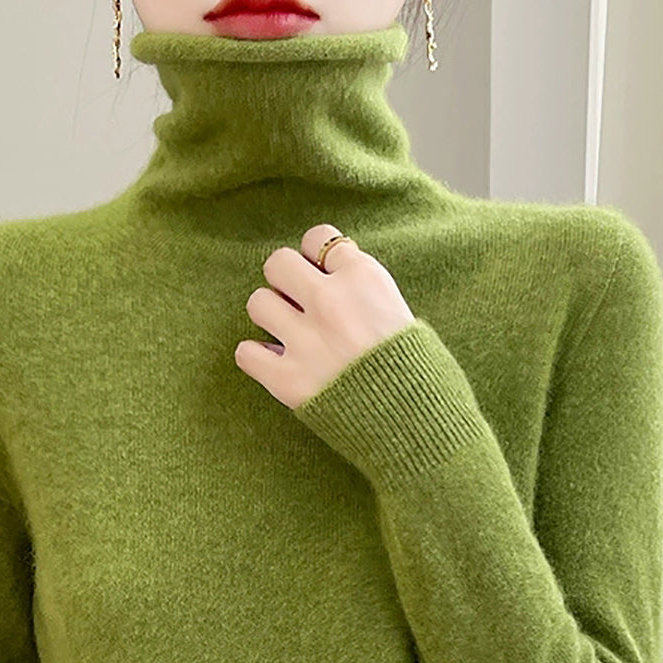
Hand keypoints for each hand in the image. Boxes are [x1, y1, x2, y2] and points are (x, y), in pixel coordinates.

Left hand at [234, 223, 416, 409]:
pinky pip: (246, 352)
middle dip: (285, 281)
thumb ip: (362, 289)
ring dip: (270, 316)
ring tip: (288, 334)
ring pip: (257, 302)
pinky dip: (256, 356)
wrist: (416, 424)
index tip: (320, 275)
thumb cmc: (416, 370)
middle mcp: (330, 302)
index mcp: (363, 279)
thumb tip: (328, 274)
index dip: (315, 257)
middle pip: (278, 263)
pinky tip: (274, 362)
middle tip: (298, 304)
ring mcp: (306, 341)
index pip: (318, 238)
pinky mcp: (287, 379)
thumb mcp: (401, 312)